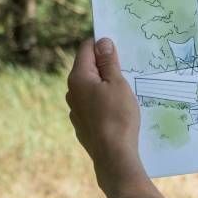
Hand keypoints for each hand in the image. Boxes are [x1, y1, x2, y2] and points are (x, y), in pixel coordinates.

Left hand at [66, 37, 144, 193]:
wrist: (113, 155)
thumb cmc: (118, 116)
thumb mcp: (118, 84)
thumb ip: (109, 62)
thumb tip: (102, 42)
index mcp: (78, 78)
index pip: (86, 49)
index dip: (102, 44)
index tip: (119, 48)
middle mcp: (72, 92)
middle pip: (87, 68)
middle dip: (104, 66)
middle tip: (126, 69)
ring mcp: (75, 110)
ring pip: (90, 88)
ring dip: (104, 85)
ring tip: (124, 92)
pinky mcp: (82, 125)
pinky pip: (92, 105)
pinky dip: (102, 102)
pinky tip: (117, 111)